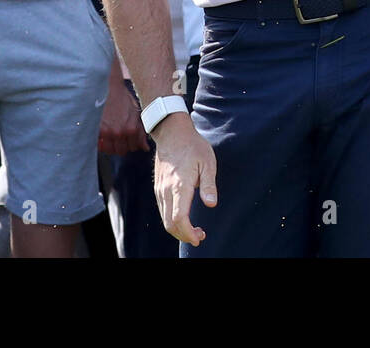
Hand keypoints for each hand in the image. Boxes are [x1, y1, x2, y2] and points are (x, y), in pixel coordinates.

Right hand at [98, 75, 146, 154]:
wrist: (108, 88)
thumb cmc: (122, 99)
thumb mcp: (136, 114)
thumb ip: (141, 132)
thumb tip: (145, 148)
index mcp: (132, 129)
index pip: (134, 148)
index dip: (132, 145)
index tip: (129, 141)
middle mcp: (121, 132)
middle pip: (122, 151)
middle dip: (122, 146)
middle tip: (119, 139)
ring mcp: (108, 133)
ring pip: (110, 150)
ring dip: (111, 146)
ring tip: (110, 138)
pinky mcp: (97, 131)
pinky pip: (99, 146)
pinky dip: (101, 144)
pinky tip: (102, 137)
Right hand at [152, 114, 216, 244]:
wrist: (172, 133)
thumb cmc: (193, 146)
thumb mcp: (207, 163)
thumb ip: (209, 185)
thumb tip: (211, 204)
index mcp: (179, 186)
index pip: (179, 218)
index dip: (188, 232)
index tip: (199, 237)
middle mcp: (166, 190)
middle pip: (170, 223)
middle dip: (184, 235)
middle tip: (200, 236)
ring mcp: (160, 190)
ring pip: (164, 219)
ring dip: (178, 229)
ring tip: (195, 230)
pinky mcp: (158, 188)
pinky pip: (163, 210)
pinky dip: (172, 220)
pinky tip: (185, 219)